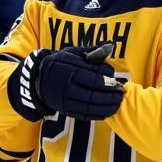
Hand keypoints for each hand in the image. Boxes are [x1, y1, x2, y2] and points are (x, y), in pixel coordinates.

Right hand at [8, 42, 122, 120]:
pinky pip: (85, 115)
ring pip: (90, 107)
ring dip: (107, 106)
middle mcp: (67, 87)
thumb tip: (110, 46)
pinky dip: (98, 114)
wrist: (40, 79)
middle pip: (93, 95)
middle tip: (120, 94)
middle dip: (109, 96)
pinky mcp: (67, 110)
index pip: (93, 78)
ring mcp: (66, 100)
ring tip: (117, 103)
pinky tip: (108, 111)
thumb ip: (92, 52)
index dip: (107, 82)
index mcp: (70, 71)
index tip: (115, 82)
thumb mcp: (73, 53)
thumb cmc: (61, 64)